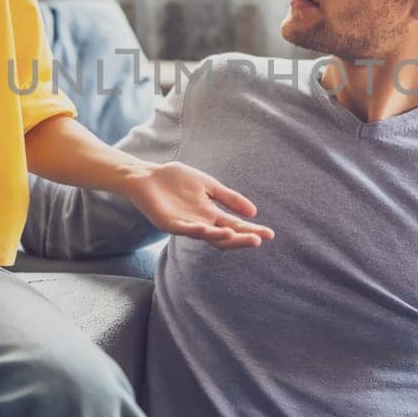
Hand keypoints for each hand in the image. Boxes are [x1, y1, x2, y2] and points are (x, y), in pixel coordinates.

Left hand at [121, 161, 274, 249]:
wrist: (147, 176)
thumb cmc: (176, 180)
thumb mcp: (209, 186)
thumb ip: (229, 198)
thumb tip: (253, 212)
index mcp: (210, 215)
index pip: (235, 226)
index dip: (251, 230)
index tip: (270, 234)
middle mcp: (200, 223)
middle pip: (224, 237)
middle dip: (240, 239)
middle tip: (258, 240)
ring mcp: (184, 225)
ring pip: (205, 236)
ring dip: (220, 237)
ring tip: (235, 234)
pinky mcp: (168, 223)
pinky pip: (183, 229)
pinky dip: (195, 230)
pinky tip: (207, 228)